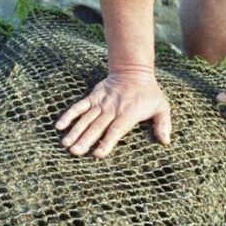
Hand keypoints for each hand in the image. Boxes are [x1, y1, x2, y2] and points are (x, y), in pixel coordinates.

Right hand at [55, 70, 170, 157]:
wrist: (133, 71)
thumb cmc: (149, 93)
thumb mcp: (162, 107)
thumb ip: (163, 124)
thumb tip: (166, 142)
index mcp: (129, 113)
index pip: (116, 129)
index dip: (107, 141)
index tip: (97, 154)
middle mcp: (113, 109)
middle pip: (97, 126)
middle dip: (85, 140)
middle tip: (75, 152)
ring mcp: (101, 102)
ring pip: (86, 118)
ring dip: (75, 131)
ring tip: (65, 144)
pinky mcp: (93, 97)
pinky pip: (79, 106)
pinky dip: (69, 115)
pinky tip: (59, 126)